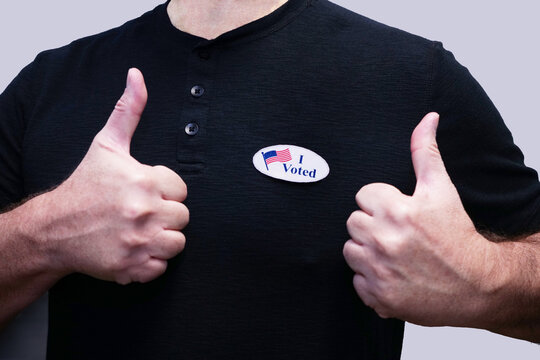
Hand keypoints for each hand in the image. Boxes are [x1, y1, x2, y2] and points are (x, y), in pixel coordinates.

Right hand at [44, 68, 188, 284]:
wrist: (54, 227)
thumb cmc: (84, 186)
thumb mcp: (106, 145)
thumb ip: (128, 111)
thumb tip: (136, 76)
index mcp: (144, 181)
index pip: (182, 190)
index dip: (165, 190)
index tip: (146, 191)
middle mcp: (144, 212)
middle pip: (183, 217)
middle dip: (165, 214)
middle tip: (141, 212)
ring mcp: (138, 242)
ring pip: (177, 243)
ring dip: (162, 239)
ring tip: (141, 230)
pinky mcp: (132, 267)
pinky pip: (160, 267)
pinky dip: (150, 262)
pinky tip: (133, 247)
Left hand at [343, 112, 496, 325]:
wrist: (478, 284)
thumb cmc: (458, 235)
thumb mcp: (442, 189)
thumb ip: (426, 152)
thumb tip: (427, 119)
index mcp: (397, 211)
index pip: (363, 195)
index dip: (381, 202)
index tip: (398, 212)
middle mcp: (384, 241)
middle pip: (353, 222)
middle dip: (371, 225)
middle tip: (396, 233)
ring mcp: (380, 271)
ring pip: (350, 250)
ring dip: (366, 252)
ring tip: (393, 253)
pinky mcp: (379, 297)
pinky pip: (357, 281)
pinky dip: (371, 279)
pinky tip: (393, 274)